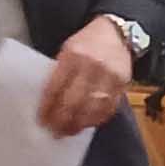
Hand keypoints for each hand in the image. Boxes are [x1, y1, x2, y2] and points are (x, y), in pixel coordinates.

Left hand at [37, 16, 131, 136]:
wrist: (116, 33)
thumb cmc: (87, 43)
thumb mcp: (67, 49)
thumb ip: (59, 72)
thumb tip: (48, 102)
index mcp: (73, 55)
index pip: (56, 86)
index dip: (48, 106)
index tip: (42, 119)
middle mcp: (92, 66)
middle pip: (74, 100)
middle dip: (62, 119)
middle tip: (54, 131)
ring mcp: (109, 76)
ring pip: (92, 108)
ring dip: (79, 123)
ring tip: (68, 132)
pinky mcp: (122, 84)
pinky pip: (108, 108)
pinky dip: (96, 120)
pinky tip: (86, 125)